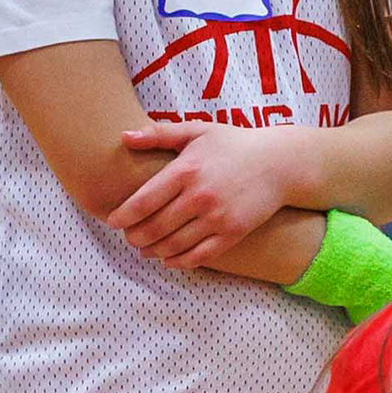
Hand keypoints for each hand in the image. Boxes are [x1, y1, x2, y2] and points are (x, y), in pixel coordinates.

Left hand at [109, 120, 314, 268]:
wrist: (279, 163)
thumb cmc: (234, 143)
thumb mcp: (197, 130)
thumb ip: (158, 133)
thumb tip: (124, 136)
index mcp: (185, 170)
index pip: (143, 202)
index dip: (123, 216)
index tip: (112, 221)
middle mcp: (199, 196)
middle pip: (155, 227)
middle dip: (135, 237)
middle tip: (128, 237)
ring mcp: (217, 218)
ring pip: (174, 245)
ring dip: (154, 251)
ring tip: (144, 249)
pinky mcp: (233, 233)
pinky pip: (200, 256)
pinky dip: (180, 262)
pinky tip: (169, 260)